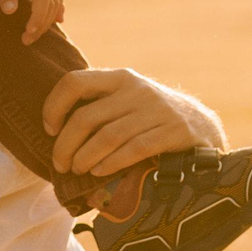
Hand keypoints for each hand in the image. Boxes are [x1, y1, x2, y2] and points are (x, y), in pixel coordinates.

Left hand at [41, 69, 224, 177]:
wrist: (202, 127)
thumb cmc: (151, 119)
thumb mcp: (128, 102)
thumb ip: (100, 107)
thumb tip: (56, 134)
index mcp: (120, 78)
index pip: (74, 81)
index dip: (54, 106)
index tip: (49, 129)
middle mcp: (136, 89)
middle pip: (86, 117)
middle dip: (66, 145)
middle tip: (60, 165)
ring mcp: (156, 109)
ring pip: (107, 136)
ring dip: (85, 158)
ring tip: (77, 171)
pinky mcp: (173, 131)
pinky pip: (134, 149)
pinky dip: (112, 163)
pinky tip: (100, 172)